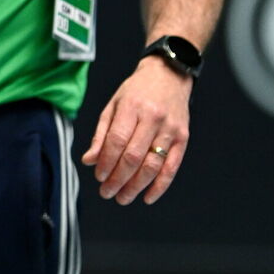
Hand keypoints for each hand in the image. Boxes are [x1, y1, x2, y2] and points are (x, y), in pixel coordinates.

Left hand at [80, 56, 192, 204]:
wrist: (168, 75)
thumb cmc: (135, 92)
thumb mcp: (113, 105)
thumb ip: (101, 134)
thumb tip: (89, 160)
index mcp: (131, 107)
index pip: (117, 141)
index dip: (106, 162)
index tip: (98, 176)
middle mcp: (152, 118)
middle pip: (133, 156)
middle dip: (118, 179)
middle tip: (107, 192)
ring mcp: (170, 129)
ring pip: (153, 165)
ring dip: (136, 186)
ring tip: (122, 197)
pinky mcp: (184, 138)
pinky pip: (172, 167)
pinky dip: (160, 186)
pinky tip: (147, 197)